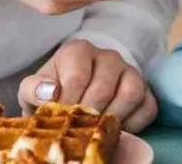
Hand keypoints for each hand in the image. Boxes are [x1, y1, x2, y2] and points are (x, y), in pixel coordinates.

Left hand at [19, 40, 157, 132]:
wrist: (73, 94)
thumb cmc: (53, 92)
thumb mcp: (33, 90)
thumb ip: (33, 89)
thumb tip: (50, 93)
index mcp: (79, 50)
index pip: (77, 77)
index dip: (68, 102)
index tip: (61, 116)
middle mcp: (108, 56)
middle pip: (104, 88)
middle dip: (88, 115)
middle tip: (78, 128)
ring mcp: (130, 71)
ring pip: (132, 93)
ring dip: (113, 118)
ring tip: (97, 129)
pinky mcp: (146, 90)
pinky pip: (148, 107)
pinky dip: (134, 124)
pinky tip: (116, 130)